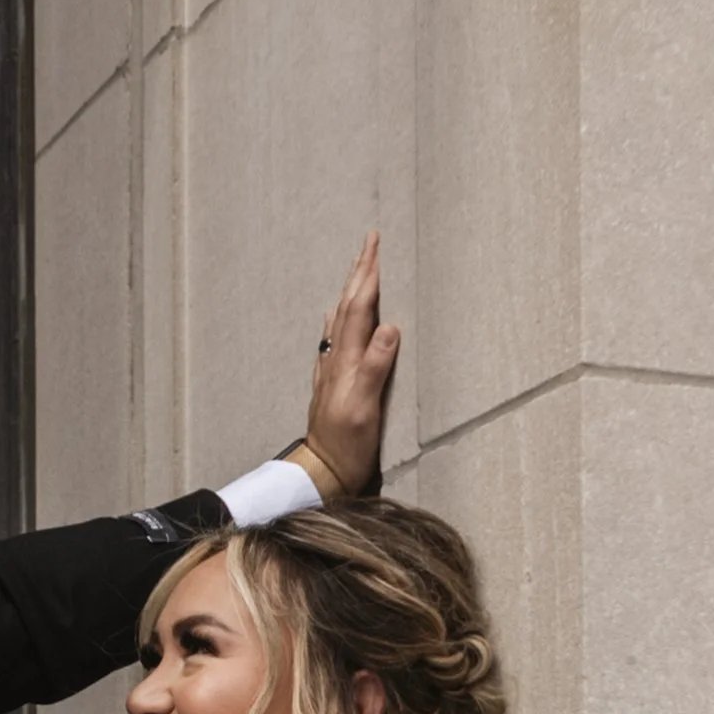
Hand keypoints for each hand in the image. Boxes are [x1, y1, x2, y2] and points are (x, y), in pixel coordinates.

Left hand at [301, 231, 401, 501]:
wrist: (323, 472)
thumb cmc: (348, 446)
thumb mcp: (366, 409)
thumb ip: (376, 368)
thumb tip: (390, 327)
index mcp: (348, 361)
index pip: (359, 308)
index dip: (369, 275)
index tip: (376, 244)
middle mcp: (337, 360)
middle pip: (348, 306)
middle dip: (360, 272)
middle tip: (370, 241)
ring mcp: (333, 371)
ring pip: (341, 319)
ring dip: (351, 290)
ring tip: (358, 267)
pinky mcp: (333, 383)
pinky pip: (334, 340)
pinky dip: (338, 320)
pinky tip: (335, 314)